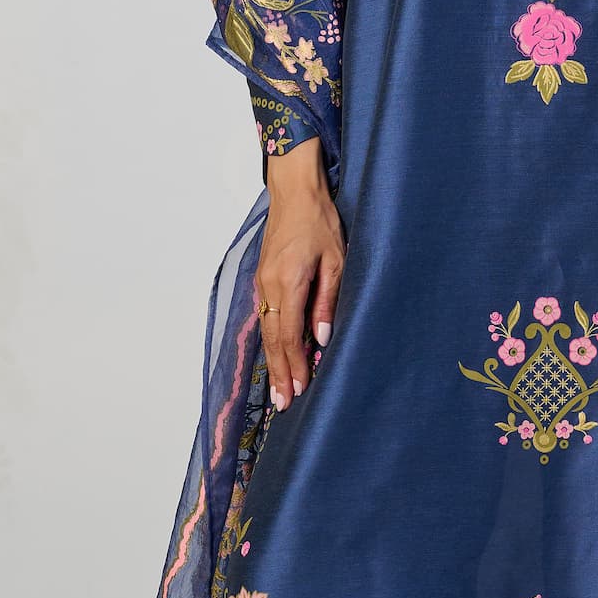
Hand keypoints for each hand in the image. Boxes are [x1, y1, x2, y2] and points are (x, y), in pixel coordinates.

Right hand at [255, 137, 343, 409]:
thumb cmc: (319, 221)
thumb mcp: (335, 259)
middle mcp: (269, 286)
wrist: (294, 192)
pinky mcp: (263, 279)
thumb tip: (322, 337)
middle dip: (279, 374)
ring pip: (266, 331)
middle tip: (283, 404)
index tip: (299, 391)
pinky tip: (276, 355)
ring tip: (278, 389)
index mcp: (288, 282)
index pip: (289, 335)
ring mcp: (262, 283)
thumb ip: (327, 300)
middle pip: (273, 340)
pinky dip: (271, 341)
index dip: (295, 366)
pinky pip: (265, 317)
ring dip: (273, 361)